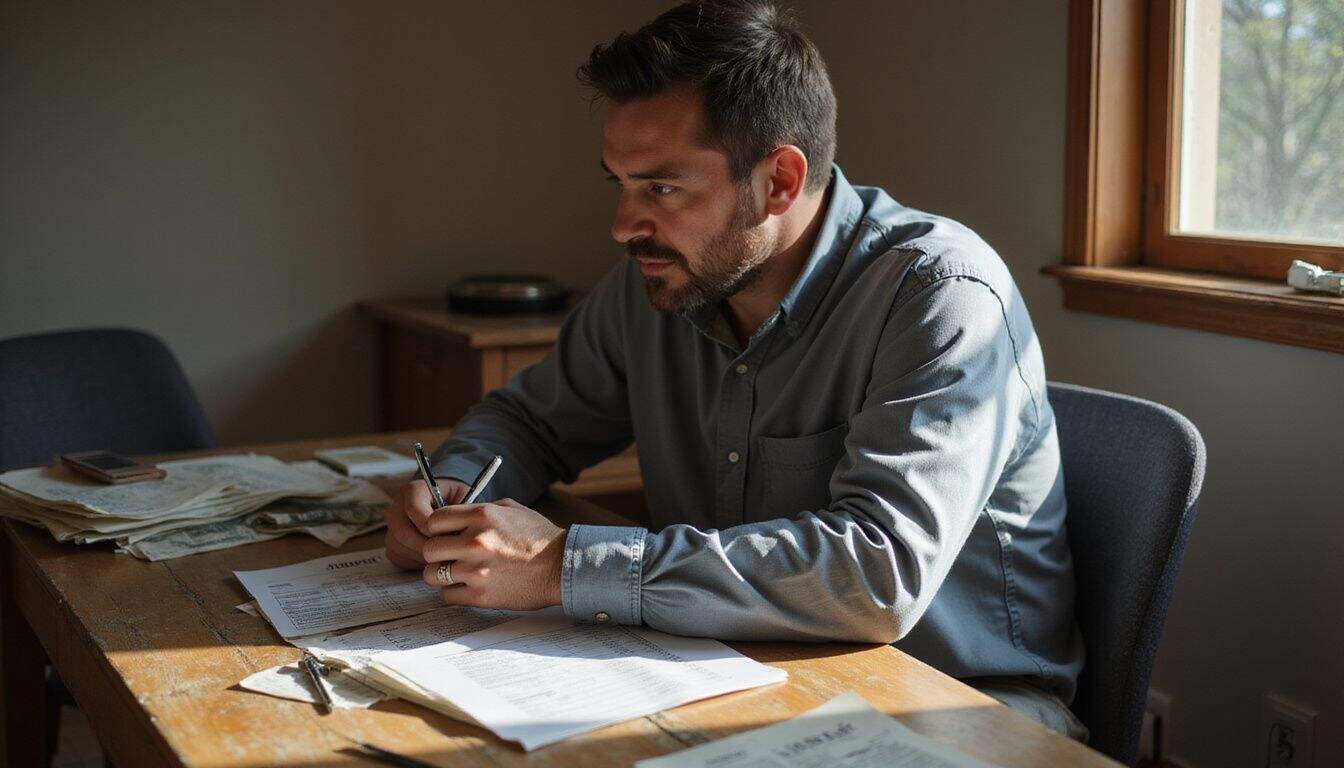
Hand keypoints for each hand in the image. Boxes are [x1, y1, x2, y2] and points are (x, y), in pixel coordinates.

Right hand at [384, 478, 467, 569]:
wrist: (449, 508)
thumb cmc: (458, 503)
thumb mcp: (463, 500)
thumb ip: (458, 513)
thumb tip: (455, 534)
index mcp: (415, 490)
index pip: (413, 508)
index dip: (430, 526)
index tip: (447, 534)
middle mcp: (398, 506)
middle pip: (402, 531)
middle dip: (426, 545)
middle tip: (446, 552)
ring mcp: (392, 526)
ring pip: (398, 546)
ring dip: (421, 555)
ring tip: (442, 556)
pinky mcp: (392, 543)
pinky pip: (397, 557)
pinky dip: (415, 562)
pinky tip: (432, 559)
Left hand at [419, 498, 565, 610]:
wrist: (562, 567)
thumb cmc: (538, 537)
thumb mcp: (511, 509)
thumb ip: (479, 510)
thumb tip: (455, 516)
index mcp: (481, 515)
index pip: (433, 520)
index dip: (437, 529)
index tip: (446, 535)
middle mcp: (475, 541)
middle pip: (428, 549)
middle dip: (437, 553)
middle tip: (449, 556)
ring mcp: (476, 571)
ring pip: (432, 575)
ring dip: (442, 575)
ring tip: (459, 573)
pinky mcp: (480, 596)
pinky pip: (447, 596)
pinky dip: (454, 593)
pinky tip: (469, 587)